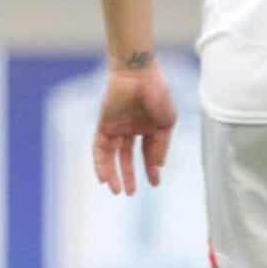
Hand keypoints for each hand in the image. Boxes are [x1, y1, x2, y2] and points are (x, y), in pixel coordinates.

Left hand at [93, 62, 176, 195]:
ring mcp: (117, 127)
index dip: (151, 169)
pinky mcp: (104, 124)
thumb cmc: (157, 93)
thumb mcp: (166, 123)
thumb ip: (161, 145)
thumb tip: (158, 165)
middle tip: (131, 193)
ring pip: (113, 155)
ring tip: (117, 191)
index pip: (149, 153)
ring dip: (114, 173)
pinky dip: (100, 163)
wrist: (139, 74)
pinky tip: (103, 177)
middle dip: (129, 175)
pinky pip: (100, 148)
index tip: (155, 183)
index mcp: (149, 127)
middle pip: (128, 157)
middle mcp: (132, 129)